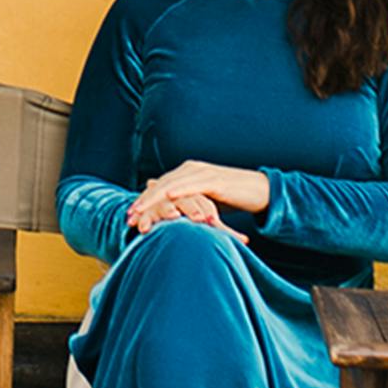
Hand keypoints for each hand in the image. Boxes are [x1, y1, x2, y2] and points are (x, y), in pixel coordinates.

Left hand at [126, 158, 268, 234]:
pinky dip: (179, 189)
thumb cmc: (232, 198)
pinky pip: (193, 184)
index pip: (159, 187)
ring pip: (172, 184)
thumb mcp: (204, 202)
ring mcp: (202, 172)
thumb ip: (187, 204)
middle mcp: (191, 169)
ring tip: (140, 210)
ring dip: (154, 198)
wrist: (259, 191)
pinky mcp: (215, 179)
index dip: (144, 202)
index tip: (129, 218)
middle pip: (160, 184)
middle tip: (128, 217)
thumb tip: (170, 215)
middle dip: (143, 202)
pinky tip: (168, 195)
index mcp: (187, 174)